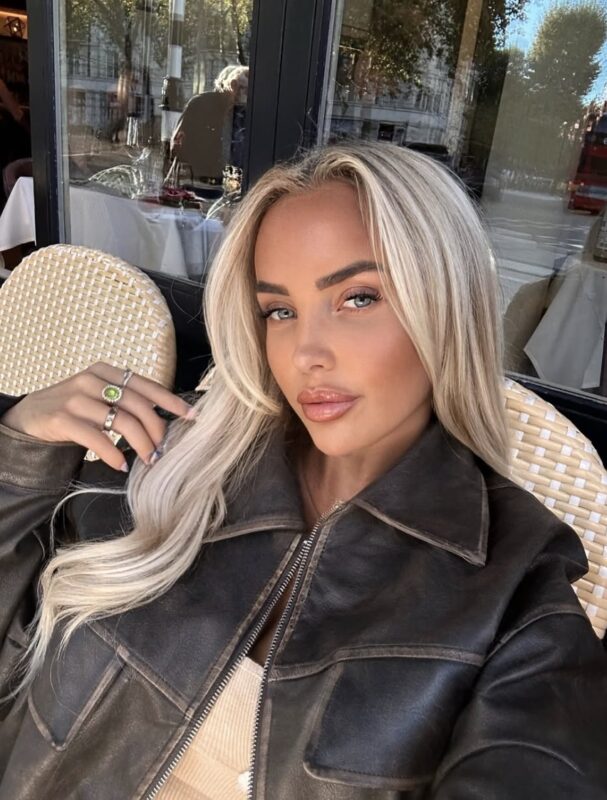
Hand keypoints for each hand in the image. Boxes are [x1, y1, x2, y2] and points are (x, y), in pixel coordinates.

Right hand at [0, 362, 193, 471]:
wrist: (29, 417)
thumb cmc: (74, 409)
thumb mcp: (100, 396)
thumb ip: (126, 401)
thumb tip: (165, 420)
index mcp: (106, 371)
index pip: (146, 385)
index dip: (171, 401)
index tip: (192, 416)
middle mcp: (92, 380)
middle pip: (138, 405)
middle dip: (157, 431)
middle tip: (163, 451)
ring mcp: (75, 398)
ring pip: (121, 422)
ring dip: (141, 445)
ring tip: (148, 460)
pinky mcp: (62, 419)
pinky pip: (97, 438)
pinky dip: (113, 454)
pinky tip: (121, 466)